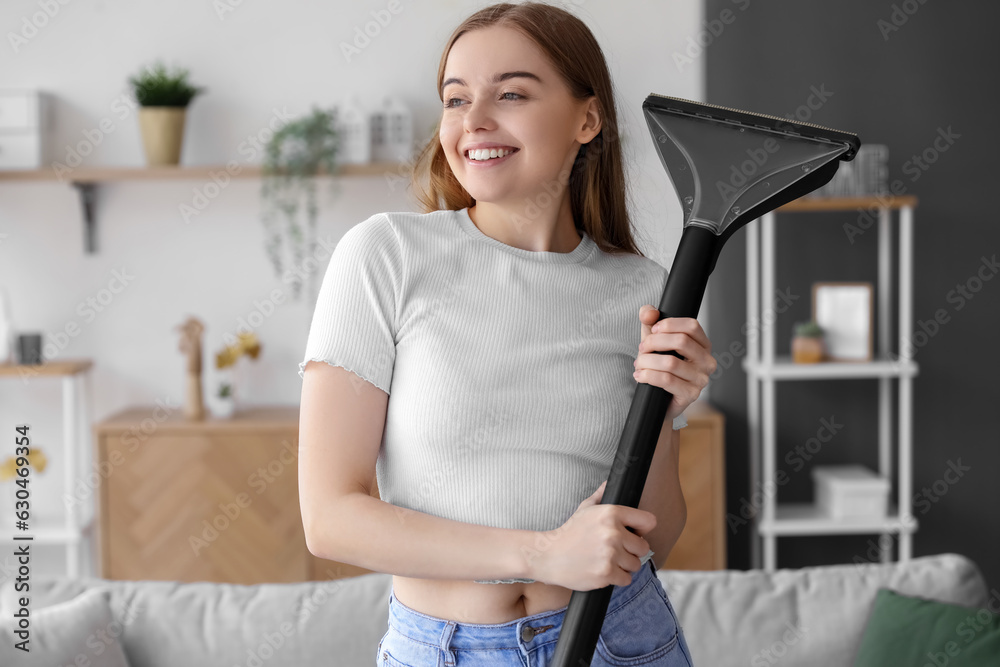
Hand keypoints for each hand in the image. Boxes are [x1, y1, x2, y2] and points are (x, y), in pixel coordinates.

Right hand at [527, 480, 656, 590]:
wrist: (549, 555)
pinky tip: (603, 571)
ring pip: (635, 564)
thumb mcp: (584, 509)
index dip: (642, 529)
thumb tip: (609, 483)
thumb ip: (600, 496)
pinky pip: (626, 579)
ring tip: (607, 560)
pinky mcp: (606, 573)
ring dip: (624, 566)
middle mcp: (613, 533)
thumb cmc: (569, 533)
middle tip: (616, 550)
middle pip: (643, 547)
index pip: (648, 521)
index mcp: (611, 513)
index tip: (634, 533)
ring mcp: (610, 554)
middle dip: (632, 551)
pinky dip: (617, 578)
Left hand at [634, 305, 716, 422]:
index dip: (670, 324)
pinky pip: (667, 380)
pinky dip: (648, 375)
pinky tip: (640, 375)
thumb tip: (649, 312)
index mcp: (703, 345)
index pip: (692, 326)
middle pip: (681, 342)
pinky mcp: (691, 394)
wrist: (659, 399)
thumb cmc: (660, 367)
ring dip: (647, 361)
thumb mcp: (654, 341)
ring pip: (671, 363)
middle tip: (642, 349)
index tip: (654, 329)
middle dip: (654, 342)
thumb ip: (650, 321)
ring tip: (639, 364)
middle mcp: (707, 361)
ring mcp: (701, 379)